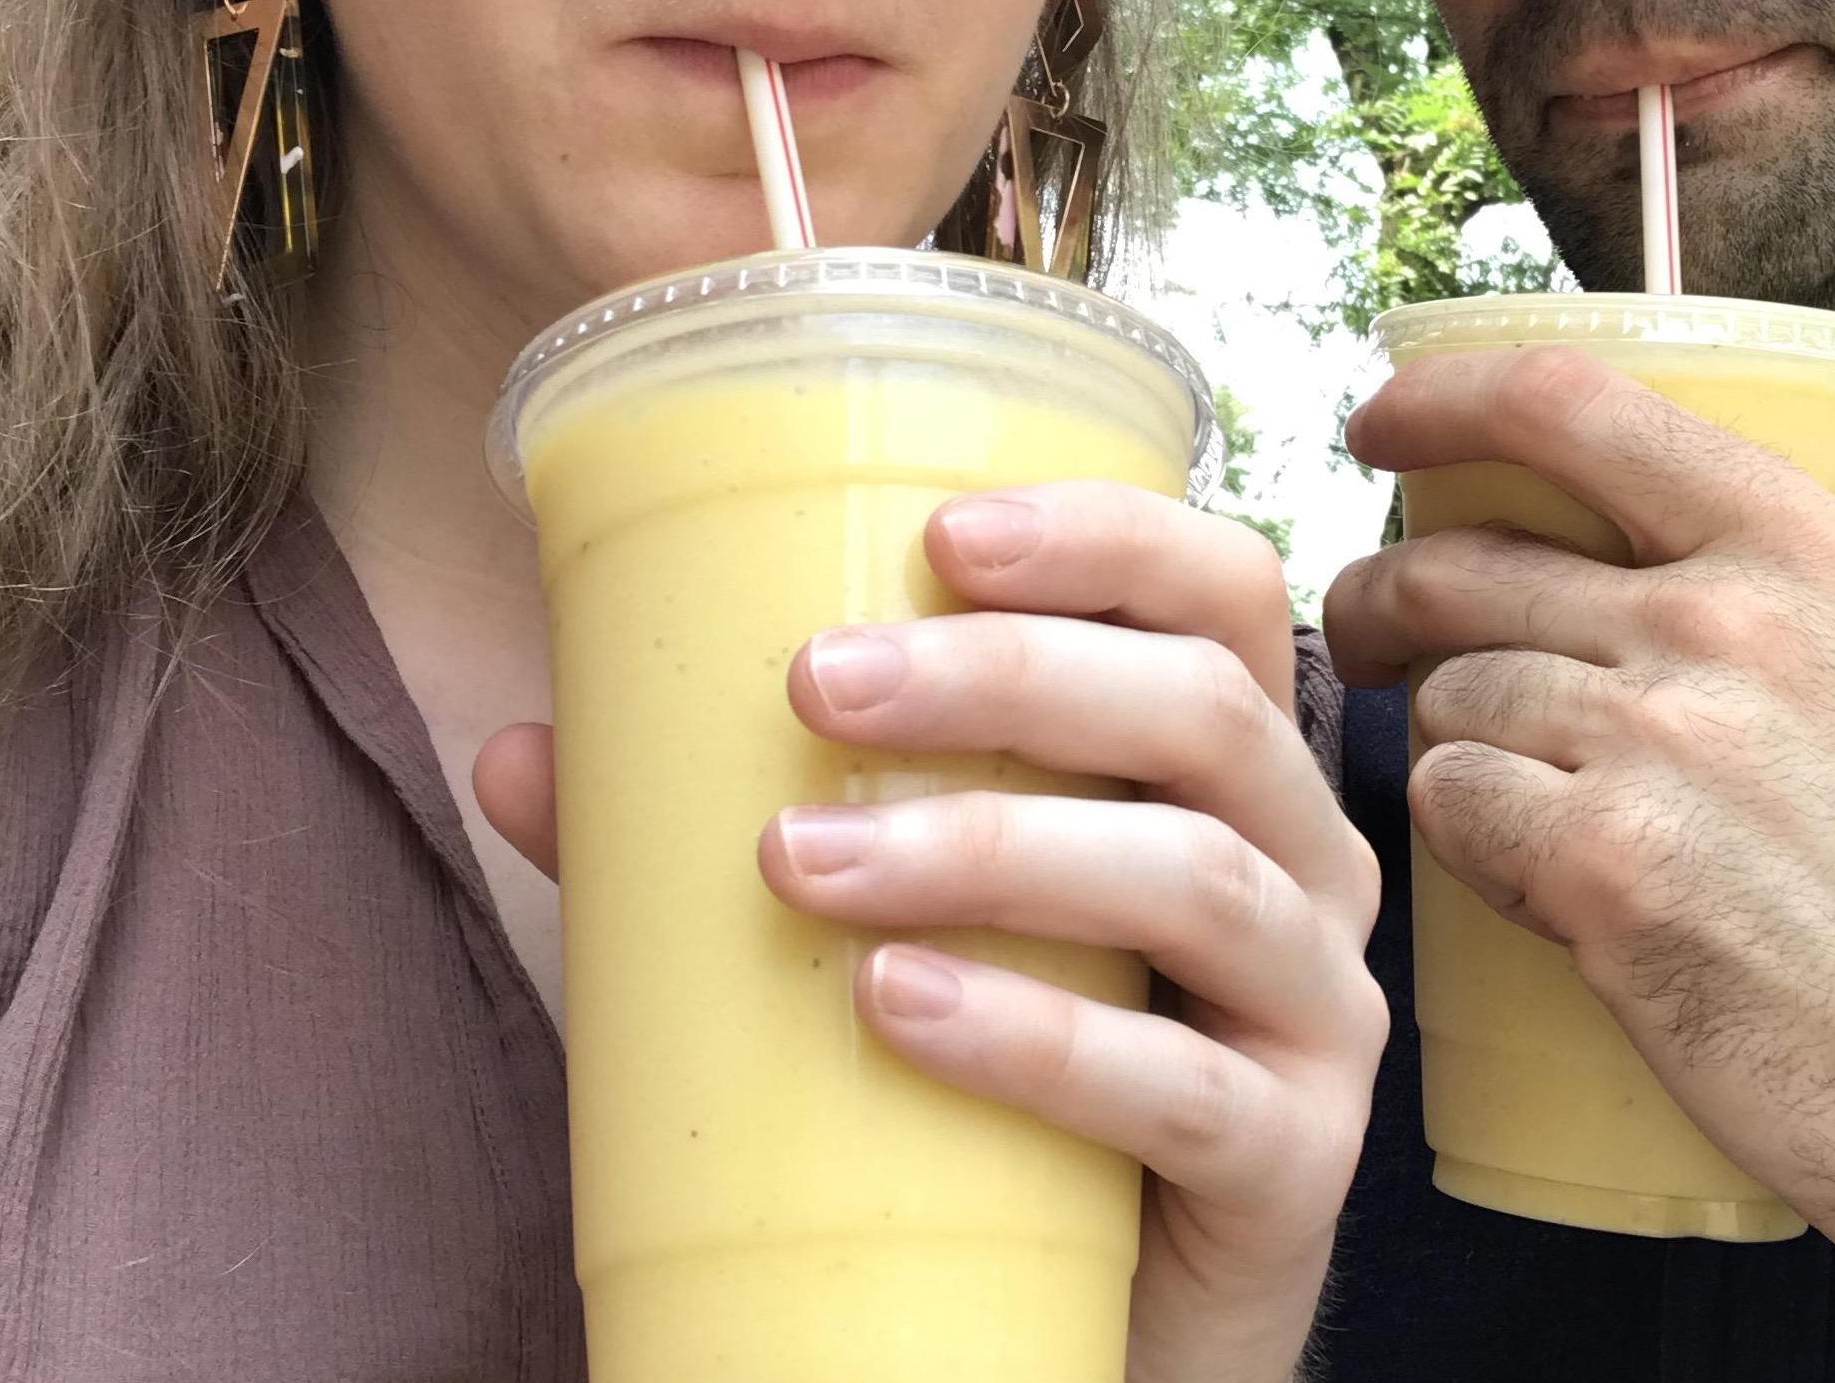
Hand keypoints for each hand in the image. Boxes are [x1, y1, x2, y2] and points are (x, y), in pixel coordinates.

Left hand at [478, 482, 1384, 1382]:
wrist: (1068, 1319)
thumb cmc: (983, 1071)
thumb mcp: (874, 915)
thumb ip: (712, 840)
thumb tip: (518, 753)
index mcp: (1223, 760)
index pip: (1215, 591)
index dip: (1106, 536)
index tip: (942, 531)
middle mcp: (1299, 858)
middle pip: (1204, 710)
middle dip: (1009, 677)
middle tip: (821, 685)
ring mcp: (1316, 1013)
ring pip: (1196, 877)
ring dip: (994, 849)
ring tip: (808, 866)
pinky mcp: (1298, 1168)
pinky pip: (1187, 1089)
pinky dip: (1038, 1039)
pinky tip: (898, 1012)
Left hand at [1326, 347, 1834, 1382]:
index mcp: (1798, 551)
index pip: (1566, 403)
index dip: (1443, 400)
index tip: (1380, 423)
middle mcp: (1718, 622)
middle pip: (1458, 567)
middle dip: (1379, 599)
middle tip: (1362, 636)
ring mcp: (1656, 740)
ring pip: (1447, 697)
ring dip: (1449, 745)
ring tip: (1499, 798)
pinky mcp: (1603, 864)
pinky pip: (1451, 805)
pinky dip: (1465, 842)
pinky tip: (1526, 880)